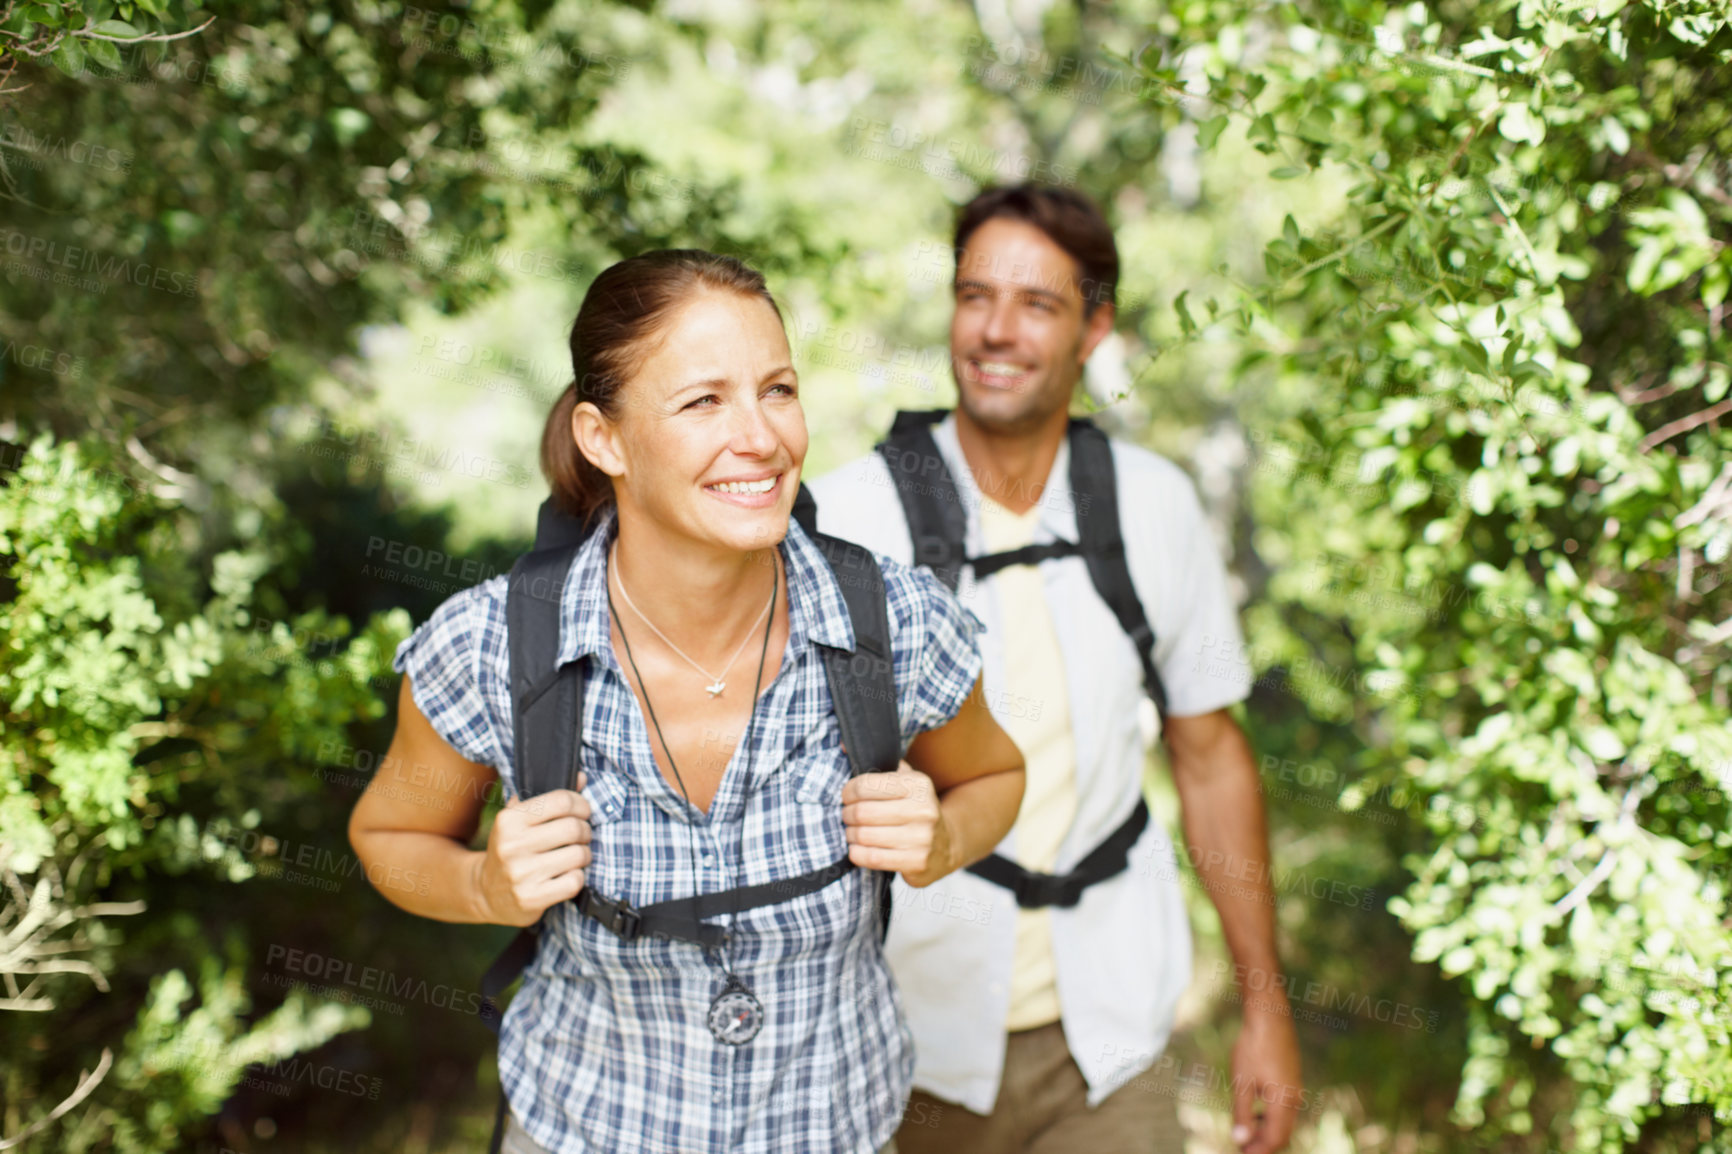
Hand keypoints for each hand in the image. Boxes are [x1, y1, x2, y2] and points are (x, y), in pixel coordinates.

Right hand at [475, 775, 592, 925]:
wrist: (485, 891)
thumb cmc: (511, 848)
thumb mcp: (520, 819)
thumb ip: (550, 797)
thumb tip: (581, 777)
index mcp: (509, 820)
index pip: (561, 801)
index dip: (581, 804)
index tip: (583, 811)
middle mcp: (512, 845)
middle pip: (573, 828)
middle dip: (585, 831)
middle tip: (581, 836)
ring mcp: (521, 874)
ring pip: (578, 855)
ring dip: (584, 855)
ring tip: (575, 855)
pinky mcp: (531, 898)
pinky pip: (574, 881)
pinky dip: (577, 877)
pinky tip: (566, 875)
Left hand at [841, 762, 954, 886]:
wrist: (947, 844)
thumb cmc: (915, 808)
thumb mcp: (906, 780)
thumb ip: (881, 763)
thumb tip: (845, 746)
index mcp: (918, 784)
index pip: (867, 785)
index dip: (848, 791)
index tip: (846, 796)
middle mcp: (923, 809)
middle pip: (862, 812)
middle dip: (847, 814)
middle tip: (846, 816)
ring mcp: (922, 838)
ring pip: (865, 836)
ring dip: (851, 834)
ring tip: (852, 832)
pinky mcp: (917, 862)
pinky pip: (873, 858)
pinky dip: (857, 853)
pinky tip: (857, 848)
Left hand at [1229, 991, 1303, 1153]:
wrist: (1269, 1017)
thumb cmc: (1253, 1047)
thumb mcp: (1242, 1082)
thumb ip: (1242, 1113)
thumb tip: (1240, 1139)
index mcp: (1283, 1102)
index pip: (1274, 1139)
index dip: (1259, 1150)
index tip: (1241, 1153)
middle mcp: (1294, 1098)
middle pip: (1283, 1134)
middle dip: (1264, 1144)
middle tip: (1242, 1147)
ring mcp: (1295, 1089)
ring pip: (1285, 1122)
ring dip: (1267, 1131)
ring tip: (1246, 1133)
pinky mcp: (1292, 1080)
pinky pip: (1285, 1109)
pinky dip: (1271, 1118)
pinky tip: (1256, 1112)